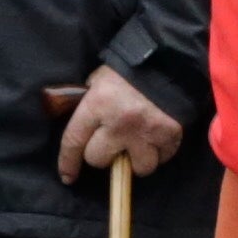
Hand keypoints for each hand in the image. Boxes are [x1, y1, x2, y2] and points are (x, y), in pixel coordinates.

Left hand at [54, 64, 183, 182]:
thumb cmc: (128, 71)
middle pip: (100, 160)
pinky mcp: (170, 135)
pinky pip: (162, 159)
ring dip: (136, 160)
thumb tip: (82, 129)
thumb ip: (88, 105)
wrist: (169, 60)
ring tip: (138, 146)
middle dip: (104, 154)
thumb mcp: (98, 82)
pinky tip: (156, 140)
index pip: (74, 141)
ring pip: (137, 167)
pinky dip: (159, 153)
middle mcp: (119, 123)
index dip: (68, 162)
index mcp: (97, 105)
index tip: (68, 177)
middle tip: (113, 142)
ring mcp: (146, 132)